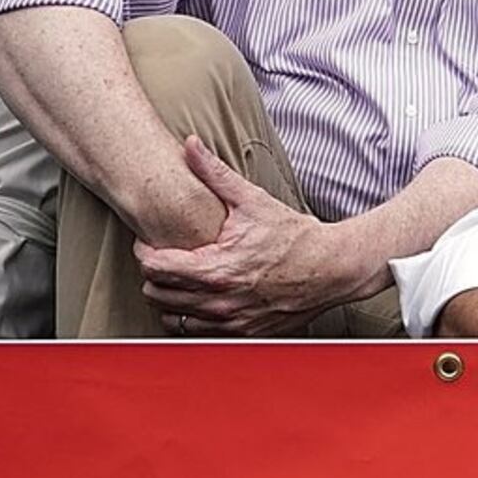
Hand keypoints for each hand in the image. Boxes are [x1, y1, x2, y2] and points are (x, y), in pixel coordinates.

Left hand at [134, 136, 375, 331]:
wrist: (332, 269)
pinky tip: (200, 297)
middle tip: (165, 259)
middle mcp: (219, 300)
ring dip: (169, 299)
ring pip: (172, 319)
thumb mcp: (253, 200)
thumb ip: (215, 173)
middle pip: (155, 295)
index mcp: (216, 268)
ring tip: (179, 280)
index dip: (144, 251)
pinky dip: (191, 317)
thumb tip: (191, 145)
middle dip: (153, 275)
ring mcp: (230, 321)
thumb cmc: (296, 237)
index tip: (151, 242)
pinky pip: (198, 332)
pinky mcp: (242, 333)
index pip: (154, 268)